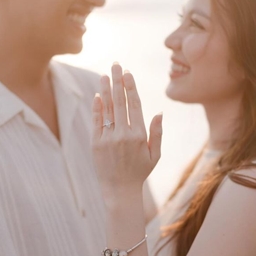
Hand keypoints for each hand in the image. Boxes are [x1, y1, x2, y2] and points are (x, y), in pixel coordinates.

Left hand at [92, 63, 162, 199]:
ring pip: (107, 109)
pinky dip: (96, 107)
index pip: (134, 105)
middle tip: (116, 65)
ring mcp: (107, 138)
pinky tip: (98, 94)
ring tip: (105, 75)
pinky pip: (96, 121)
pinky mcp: (95, 143)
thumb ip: (157, 133)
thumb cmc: (140, 171)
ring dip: (106, 90)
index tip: (129, 73)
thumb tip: (159, 112)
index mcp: (139, 135)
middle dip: (118, 81)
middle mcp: (123, 134)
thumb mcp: (155, 154)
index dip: (131, 87)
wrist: (119, 190)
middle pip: (119, 102)